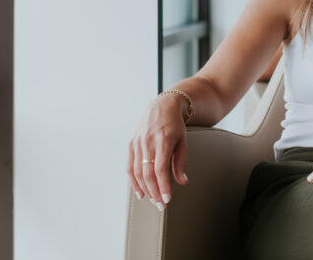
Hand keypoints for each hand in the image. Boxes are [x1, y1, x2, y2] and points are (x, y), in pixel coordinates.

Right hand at [127, 94, 189, 209]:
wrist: (161, 107)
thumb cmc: (175, 125)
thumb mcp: (183, 141)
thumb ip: (180, 162)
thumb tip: (182, 182)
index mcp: (163, 140)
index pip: (160, 169)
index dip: (163, 186)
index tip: (167, 199)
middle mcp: (147, 142)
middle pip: (148, 173)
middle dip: (154, 192)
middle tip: (161, 206)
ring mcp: (137, 143)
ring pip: (137, 172)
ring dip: (145, 189)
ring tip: (153, 201)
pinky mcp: (131, 144)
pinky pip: (129, 167)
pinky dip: (134, 181)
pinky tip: (140, 192)